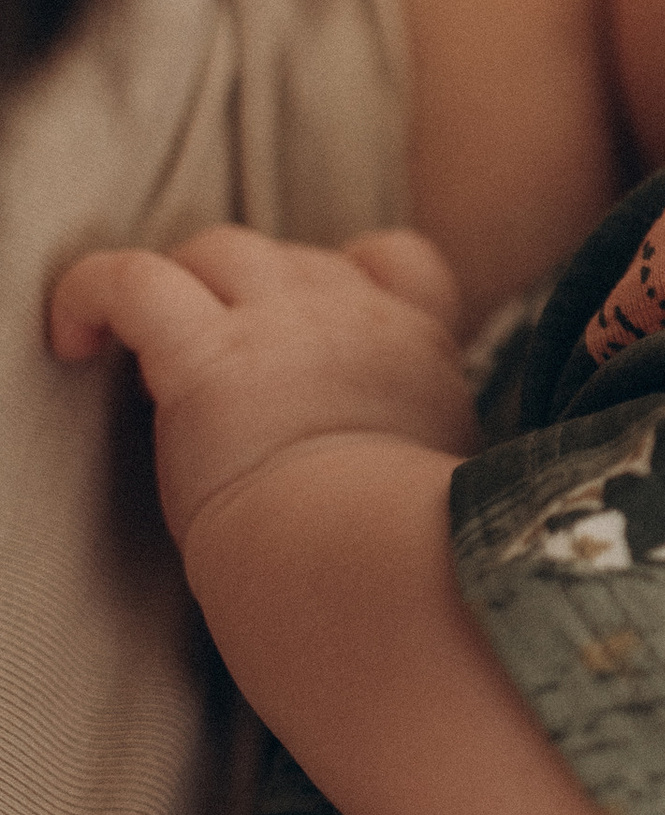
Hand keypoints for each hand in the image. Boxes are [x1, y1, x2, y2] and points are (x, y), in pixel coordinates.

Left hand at [50, 226, 473, 561]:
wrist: (372, 564)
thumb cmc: (402, 552)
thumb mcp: (441, 481)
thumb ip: (417, 449)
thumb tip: (394, 473)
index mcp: (419, 351)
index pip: (397, 261)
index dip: (346, 275)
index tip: (309, 325)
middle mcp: (358, 317)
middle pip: (289, 257)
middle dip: (247, 296)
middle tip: (220, 374)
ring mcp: (284, 324)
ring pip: (217, 250)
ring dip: (184, 282)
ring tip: (150, 351)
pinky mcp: (207, 355)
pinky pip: (130, 282)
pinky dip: (91, 294)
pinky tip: (72, 340)